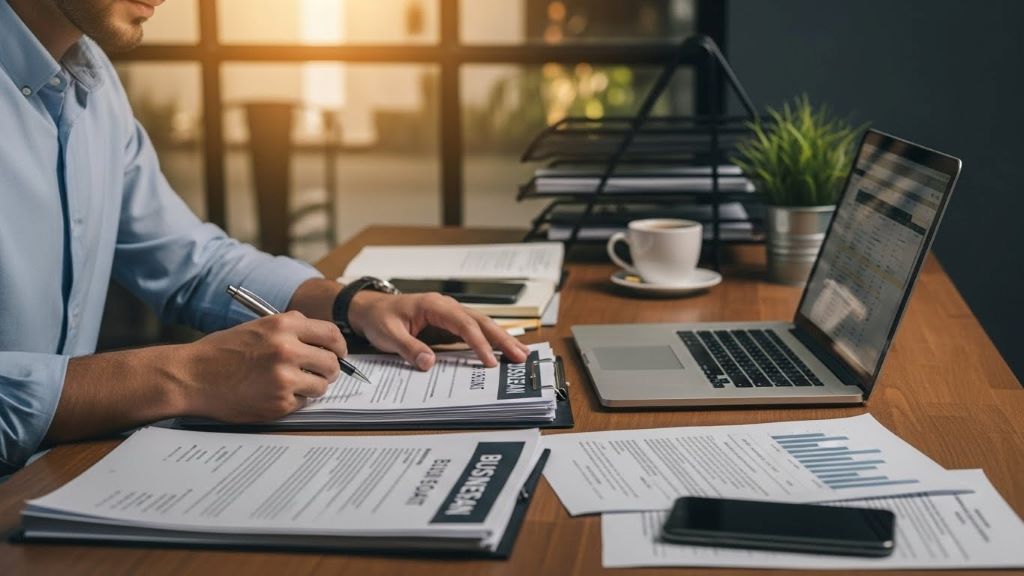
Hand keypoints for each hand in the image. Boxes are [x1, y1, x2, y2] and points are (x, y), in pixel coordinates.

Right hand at [174, 311, 347, 421]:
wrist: (192, 376)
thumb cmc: (222, 352)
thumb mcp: (259, 327)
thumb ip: (292, 330)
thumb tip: (324, 341)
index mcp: (284, 325)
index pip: (332, 334)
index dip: (339, 346)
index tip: (338, 353)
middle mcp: (287, 349)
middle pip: (332, 363)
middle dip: (329, 370)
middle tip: (318, 374)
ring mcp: (284, 378)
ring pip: (321, 386)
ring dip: (312, 387)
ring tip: (290, 384)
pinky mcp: (279, 402)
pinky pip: (302, 403)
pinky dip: (293, 401)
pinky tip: (272, 394)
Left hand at [347, 291, 529, 369]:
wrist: (370, 309)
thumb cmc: (379, 317)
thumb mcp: (388, 334)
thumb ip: (409, 348)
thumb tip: (429, 363)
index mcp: (433, 305)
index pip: (463, 324)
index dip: (479, 343)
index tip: (489, 361)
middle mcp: (446, 306)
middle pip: (481, 321)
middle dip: (502, 339)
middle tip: (521, 356)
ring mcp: (450, 314)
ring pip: (482, 324)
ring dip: (501, 339)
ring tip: (520, 354)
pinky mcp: (449, 324)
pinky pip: (473, 331)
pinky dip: (489, 340)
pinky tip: (501, 351)